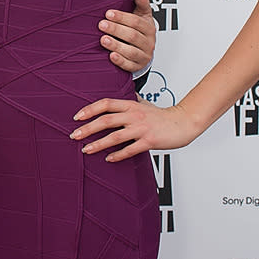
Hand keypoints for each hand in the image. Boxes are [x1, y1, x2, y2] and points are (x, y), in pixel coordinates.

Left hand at [70, 98, 197, 160]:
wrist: (183, 123)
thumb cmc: (163, 115)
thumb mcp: (144, 104)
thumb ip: (131, 102)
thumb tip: (119, 99)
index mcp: (131, 105)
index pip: (106, 104)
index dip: (90, 109)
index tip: (77, 117)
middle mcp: (134, 115)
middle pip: (106, 120)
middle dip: (88, 128)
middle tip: (74, 135)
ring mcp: (142, 128)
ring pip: (115, 136)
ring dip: (98, 144)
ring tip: (86, 150)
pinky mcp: (149, 141)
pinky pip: (130, 149)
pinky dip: (118, 155)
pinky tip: (108, 159)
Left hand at [98, 0, 155, 73]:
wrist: (144, 52)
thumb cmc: (140, 32)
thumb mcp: (142, 17)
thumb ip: (141, 5)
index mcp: (149, 28)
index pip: (136, 22)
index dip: (122, 17)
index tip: (109, 13)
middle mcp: (148, 43)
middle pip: (132, 36)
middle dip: (116, 29)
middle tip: (102, 25)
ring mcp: (143, 56)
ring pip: (131, 51)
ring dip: (116, 45)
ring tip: (103, 39)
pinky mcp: (137, 66)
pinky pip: (129, 65)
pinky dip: (120, 61)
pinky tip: (111, 56)